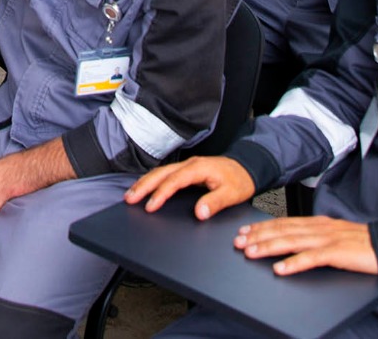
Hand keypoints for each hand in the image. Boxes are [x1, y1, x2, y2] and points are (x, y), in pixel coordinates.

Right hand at [125, 156, 255, 219]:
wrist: (248, 167)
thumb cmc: (240, 180)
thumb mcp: (232, 194)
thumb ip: (215, 202)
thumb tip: (199, 212)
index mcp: (199, 168)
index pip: (174, 181)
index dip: (160, 194)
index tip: (150, 206)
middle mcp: (190, 164)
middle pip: (161, 173)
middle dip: (143, 185)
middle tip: (129, 198)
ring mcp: (188, 166)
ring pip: (161, 172)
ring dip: (145, 182)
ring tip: (131, 194)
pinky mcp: (188, 170)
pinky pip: (166, 174)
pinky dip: (153, 180)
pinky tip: (146, 188)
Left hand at [234, 216, 377, 275]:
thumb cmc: (361, 244)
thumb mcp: (333, 236)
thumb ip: (314, 238)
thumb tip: (292, 243)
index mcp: (317, 223)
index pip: (283, 223)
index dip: (261, 227)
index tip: (243, 231)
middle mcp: (318, 228)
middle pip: (282, 230)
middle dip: (257, 236)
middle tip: (238, 241)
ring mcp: (327, 239)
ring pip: (291, 242)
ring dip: (268, 247)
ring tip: (250, 252)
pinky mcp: (336, 253)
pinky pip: (311, 259)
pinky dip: (294, 263)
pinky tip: (280, 269)